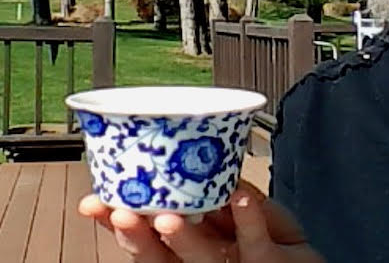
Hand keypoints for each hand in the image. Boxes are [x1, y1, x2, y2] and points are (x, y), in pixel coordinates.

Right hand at [78, 180, 324, 262]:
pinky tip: (239, 196)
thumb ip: (213, 199)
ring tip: (167, 216)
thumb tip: (188, 160)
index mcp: (193, 253)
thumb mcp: (233, 221)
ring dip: (184, 236)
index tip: (93, 204)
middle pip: (165, 256)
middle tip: (120, 214)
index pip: (148, 243)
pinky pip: (256, 239)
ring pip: (205, 257)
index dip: (119, 226)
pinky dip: (248, 217)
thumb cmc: (269, 242)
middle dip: (139, 237)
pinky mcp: (271, 261)